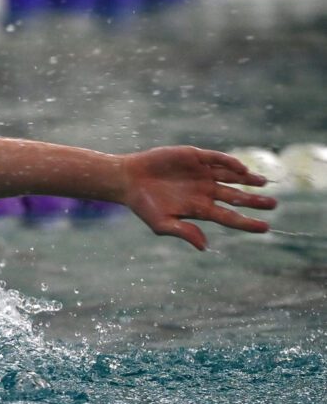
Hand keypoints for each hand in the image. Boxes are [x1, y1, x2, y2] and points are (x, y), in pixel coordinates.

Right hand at [119, 146, 276, 249]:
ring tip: (264, 183)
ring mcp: (202, 174)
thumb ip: (184, 232)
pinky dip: (230, 163)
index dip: (247, 223)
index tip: (266, 228)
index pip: (229, 217)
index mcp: (199, 209)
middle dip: (254, 201)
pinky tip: (242, 169)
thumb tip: (205, 246)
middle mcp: (205, 191)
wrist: (129, 180)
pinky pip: (218, 159)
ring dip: (249, 180)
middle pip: (236, 197)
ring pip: (232, 177)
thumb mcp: (161, 224)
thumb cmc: (142, 205)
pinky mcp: (196, 157)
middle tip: (274, 205)